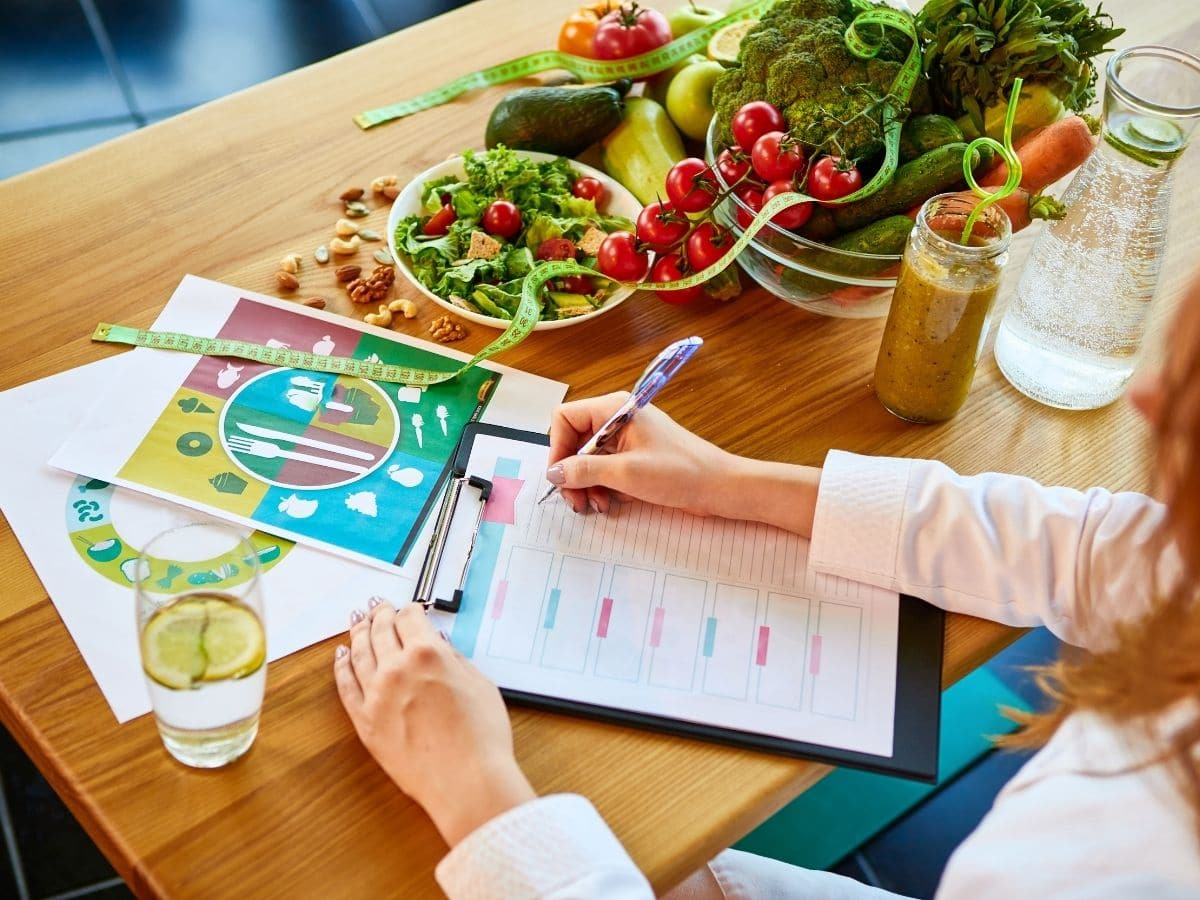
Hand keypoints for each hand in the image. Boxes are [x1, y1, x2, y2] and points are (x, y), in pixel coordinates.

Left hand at [333, 600, 535, 846]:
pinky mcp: (365, 722)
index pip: (410, 618)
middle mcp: (397, 669)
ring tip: (358, 623)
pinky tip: (341, 657)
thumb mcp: (480, 685)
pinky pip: (346, 687)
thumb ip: (455, 660)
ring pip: (359, 653)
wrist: (467, 781)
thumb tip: (440, 647)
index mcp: (428, 654)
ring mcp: (376, 695)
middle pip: (381, 631)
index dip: (410, 610)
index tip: (410, 610)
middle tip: (379, 608)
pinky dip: (341, 667)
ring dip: (358, 634)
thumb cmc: (482, 737)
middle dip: (381, 615)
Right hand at [547, 392, 738, 515]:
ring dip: (586, 484)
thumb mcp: (626, 473)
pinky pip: (604, 469)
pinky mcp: (634, 456)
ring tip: (595, 505)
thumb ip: (585, 470)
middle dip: (571, 472)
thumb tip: (553, 472)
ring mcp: (626, 438)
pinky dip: (601, 486)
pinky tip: (608, 503)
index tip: (560, 477)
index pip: (566, 418)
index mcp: (615, 409)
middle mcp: (617, 419)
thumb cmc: (680, 472)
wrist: (719, 486)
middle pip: (574, 441)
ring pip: (587, 459)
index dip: (557, 447)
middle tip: (575, 501)